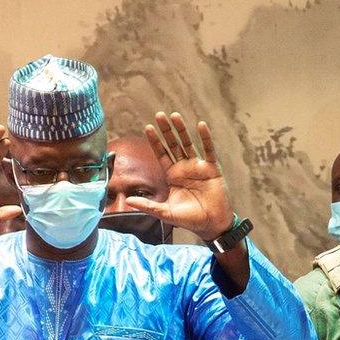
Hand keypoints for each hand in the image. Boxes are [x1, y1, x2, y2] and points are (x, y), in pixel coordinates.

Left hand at [126, 112, 234, 241]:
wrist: (211, 224)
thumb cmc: (189, 219)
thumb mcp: (165, 212)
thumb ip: (147, 205)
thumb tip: (127, 201)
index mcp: (172, 175)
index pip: (161, 154)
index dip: (155, 141)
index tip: (147, 127)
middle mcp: (184, 168)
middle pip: (173, 144)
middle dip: (166, 130)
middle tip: (159, 115)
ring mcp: (198, 167)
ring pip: (188, 144)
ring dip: (182, 130)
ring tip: (174, 116)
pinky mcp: (212, 169)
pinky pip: (208, 150)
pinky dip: (205, 138)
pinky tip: (201, 125)